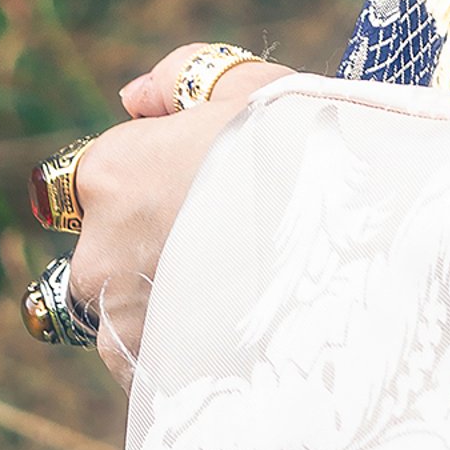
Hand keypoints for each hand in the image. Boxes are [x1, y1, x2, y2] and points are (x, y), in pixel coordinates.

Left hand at [73, 49, 286, 380]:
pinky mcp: (148, 372)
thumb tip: (135, 97)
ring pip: (130, 308)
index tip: (201, 183)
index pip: (102, 174)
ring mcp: (119, 320)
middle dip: (156, 244)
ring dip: (169, 301)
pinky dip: (183, 349)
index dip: (153, 175)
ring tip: (244, 294)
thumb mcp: (250, 90)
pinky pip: (152, 359)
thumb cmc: (302, 155)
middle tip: (232, 240)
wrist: (353, 244)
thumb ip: (179, 78)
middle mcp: (96, 250)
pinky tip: (239, 336)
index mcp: (111, 172)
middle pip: (111, 246)